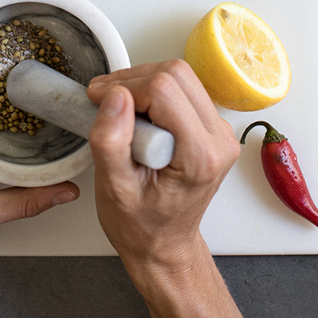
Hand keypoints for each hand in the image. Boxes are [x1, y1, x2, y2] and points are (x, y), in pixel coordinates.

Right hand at [87, 60, 238, 276]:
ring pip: (180, 74)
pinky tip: (136, 116)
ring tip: (119, 112)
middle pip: (175, 73)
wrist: (162, 244)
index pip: (164, 90)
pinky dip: (152, 91)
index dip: (124, 88)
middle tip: (106, 105)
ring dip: (142, 83)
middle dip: (133, 80)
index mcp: (201, 157)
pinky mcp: (210, 124)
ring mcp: (218, 130)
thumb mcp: (113, 189)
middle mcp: (219, 139)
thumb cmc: (141, 225)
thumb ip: (111, 142)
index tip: (98, 102)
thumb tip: (114, 97)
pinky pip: (182, 87)